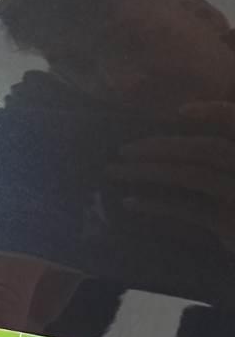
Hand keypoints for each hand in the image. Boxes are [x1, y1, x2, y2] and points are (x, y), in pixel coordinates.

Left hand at [107, 101, 234, 252]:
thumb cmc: (231, 209)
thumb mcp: (226, 178)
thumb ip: (213, 162)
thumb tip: (165, 148)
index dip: (214, 112)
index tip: (179, 111)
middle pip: (206, 149)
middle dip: (161, 145)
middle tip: (122, 149)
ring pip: (192, 175)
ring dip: (150, 170)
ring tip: (115, 170)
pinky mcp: (229, 225)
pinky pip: (186, 208)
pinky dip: (155, 203)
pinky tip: (130, 202)